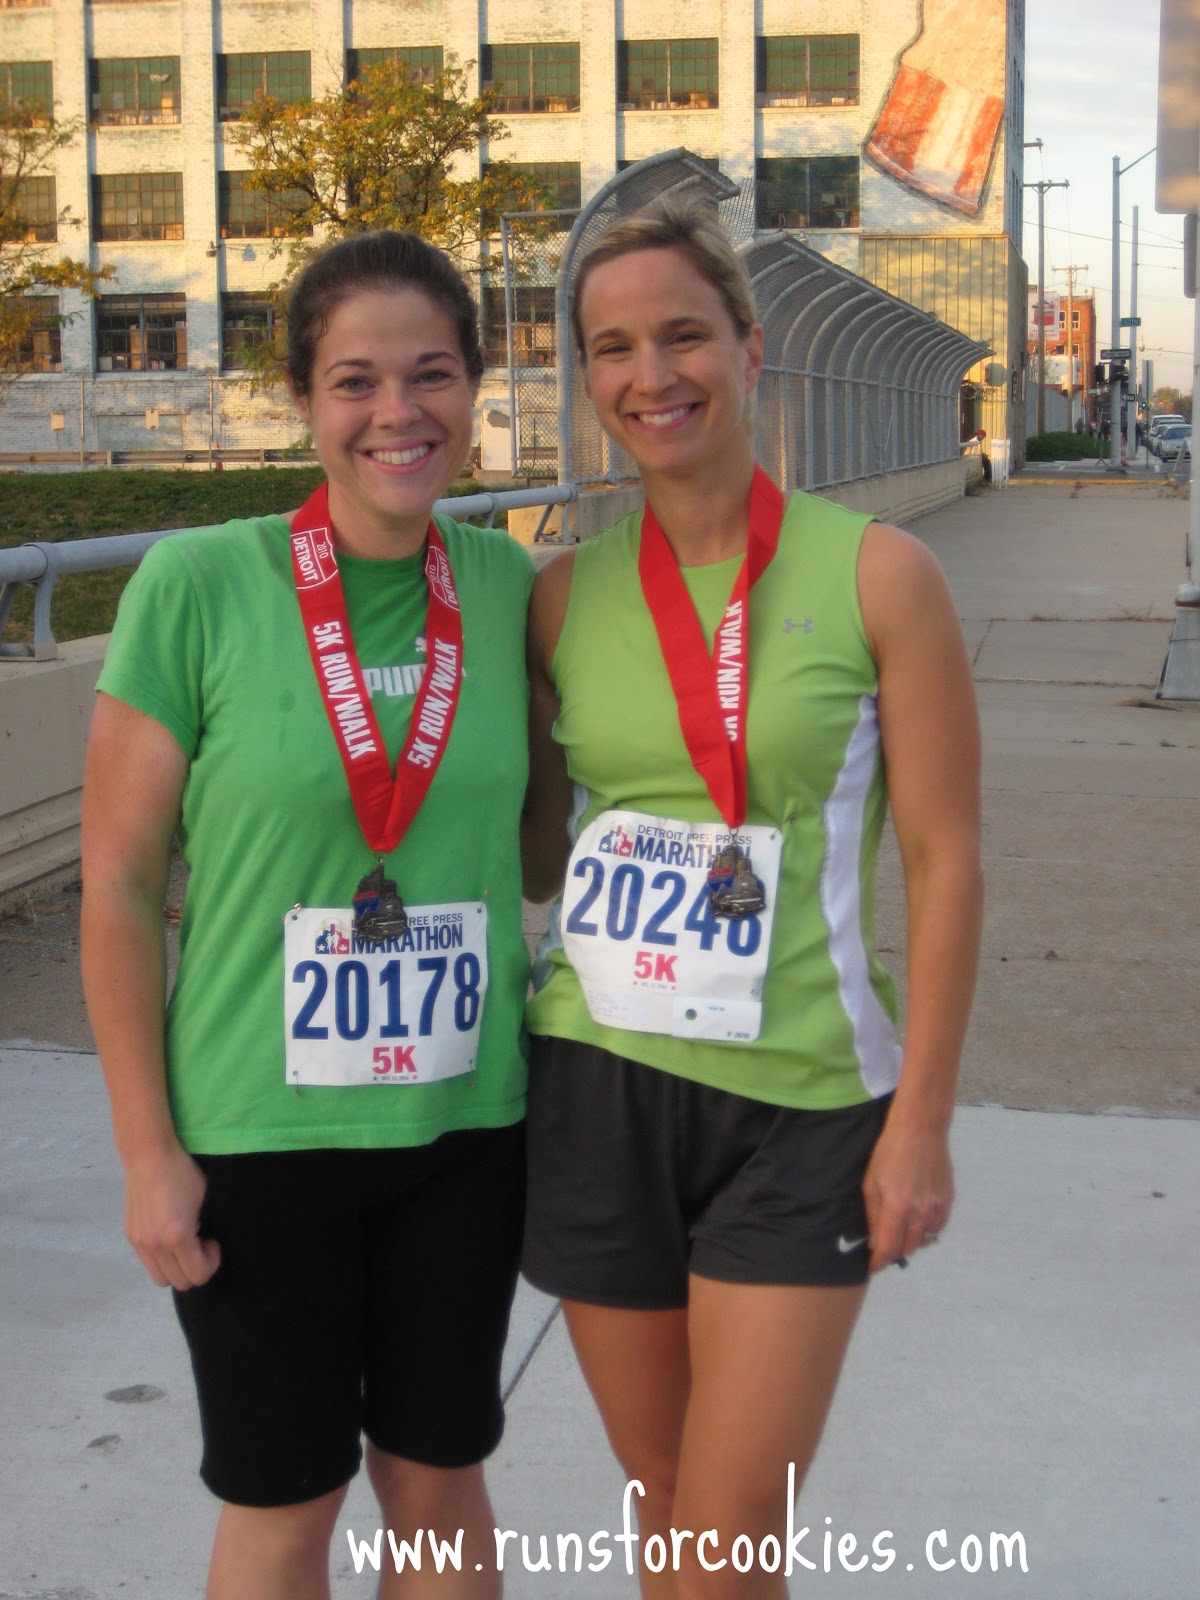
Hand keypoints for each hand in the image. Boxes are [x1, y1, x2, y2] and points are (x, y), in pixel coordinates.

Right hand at [123, 1144, 220, 1290]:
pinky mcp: (131, 1237)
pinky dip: (162, 1259)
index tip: (212, 1241)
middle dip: (195, 1267)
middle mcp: (155, 1245)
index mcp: (177, 1237)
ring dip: (177, 1268)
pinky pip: (148, 1263)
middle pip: (179, 1283)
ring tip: (184, 1243)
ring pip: (161, 1278)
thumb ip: (208, 1228)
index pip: (198, 1277)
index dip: (212, 1263)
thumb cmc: (184, 1174)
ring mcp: (140, 1243)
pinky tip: (169, 1235)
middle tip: (201, 1242)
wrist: (149, 1156)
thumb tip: (211, 1245)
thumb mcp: (206, 1200)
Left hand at [862, 1111, 953, 1272]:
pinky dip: (926, 1230)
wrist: (921, 1129)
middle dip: (893, 1252)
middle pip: (907, 1248)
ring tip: (899, 1232)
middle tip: (882, 1247)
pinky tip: (916, 1219)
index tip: (871, 1266)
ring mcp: (937, 1207)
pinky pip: (937, 1227)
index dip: (878, 1262)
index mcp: (897, 1207)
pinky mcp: (949, 1200)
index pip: (888, 1248)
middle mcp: (920, 1212)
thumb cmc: (889, 1152)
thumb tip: (874, 1242)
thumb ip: (873, 1216)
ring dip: (910, 1242)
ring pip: (924, 1240)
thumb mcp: (871, 1182)